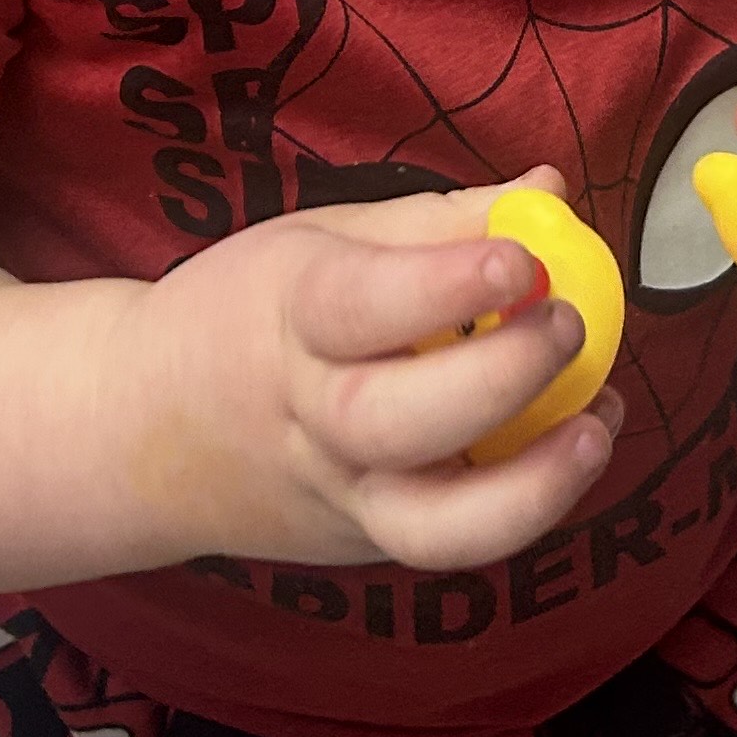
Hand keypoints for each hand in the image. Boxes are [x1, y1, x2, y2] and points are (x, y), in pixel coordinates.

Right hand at [141, 172, 621, 571]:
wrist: (138, 433)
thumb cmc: (247, 315)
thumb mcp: (318, 243)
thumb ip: (437, 223)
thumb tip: (549, 191)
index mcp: (288, 319)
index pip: (362, 308)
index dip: (447, 284)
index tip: (523, 256)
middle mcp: (310, 421)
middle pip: (397, 423)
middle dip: (499, 378)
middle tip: (568, 325)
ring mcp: (340, 499)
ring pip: (432, 527)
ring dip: (532, 485)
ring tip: (598, 424)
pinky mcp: (367, 545)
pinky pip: (453, 543)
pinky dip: (528, 503)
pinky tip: (577, 443)